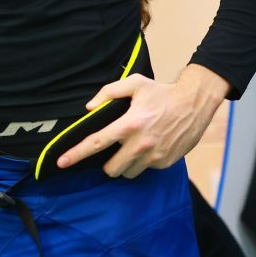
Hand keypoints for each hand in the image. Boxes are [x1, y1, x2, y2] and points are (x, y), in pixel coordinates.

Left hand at [56, 64, 229, 178]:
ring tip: (132, 148)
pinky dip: (143, 162)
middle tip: (113, 151)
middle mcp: (140, 144)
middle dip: (107, 163)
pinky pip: (145, 169)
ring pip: (127, 173)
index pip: (96, 143)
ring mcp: (153, 156)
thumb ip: (109, 92)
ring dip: (125, 165)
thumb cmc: (162, 92)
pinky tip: (149, 146)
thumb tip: (90, 108)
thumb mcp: (135, 84)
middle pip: (111, 168)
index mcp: (129, 124)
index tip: (61, 162)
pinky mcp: (164, 163)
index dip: (76, 154)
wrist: (194, 104)